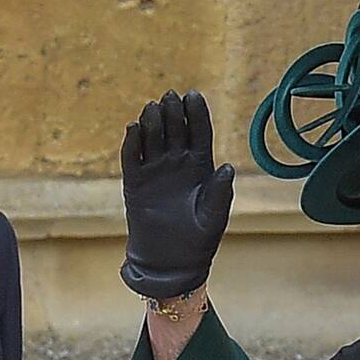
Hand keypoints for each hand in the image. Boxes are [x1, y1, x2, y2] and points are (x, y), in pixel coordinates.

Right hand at [120, 89, 234, 298]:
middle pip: (175, 129)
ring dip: (152, 122)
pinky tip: (133, 128)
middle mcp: (178, 163)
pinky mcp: (135, 183)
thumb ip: (220, 192)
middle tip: (170, 97)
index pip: (199, 133)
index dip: (197, 114)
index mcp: (201, 166)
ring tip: (152, 108)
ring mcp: (156, 171)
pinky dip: (132, 143)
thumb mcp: (214, 217)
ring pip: (153, 138)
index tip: (194, 95)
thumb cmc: (198, 241)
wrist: (170, 263)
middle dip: (173, 112)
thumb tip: (228, 167)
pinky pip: (132, 158)